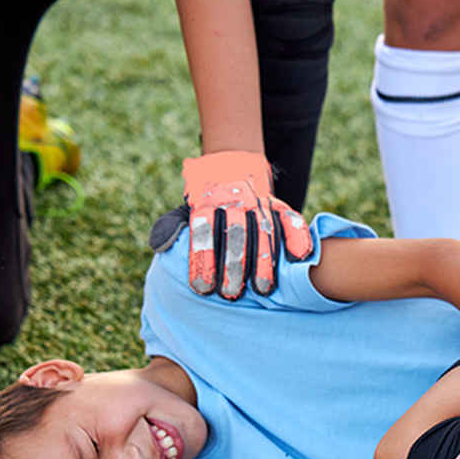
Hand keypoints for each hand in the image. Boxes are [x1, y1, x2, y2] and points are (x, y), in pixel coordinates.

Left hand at [181, 151, 311, 299]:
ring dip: (264, 261)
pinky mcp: (278, 205)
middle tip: (231, 293)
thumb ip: (172, 227)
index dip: (203, 259)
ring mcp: (259, 202)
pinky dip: (298, 237)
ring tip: (263, 290)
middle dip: (234, 265)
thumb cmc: (206, 203)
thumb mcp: (186, 208)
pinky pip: (290, 219)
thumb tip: (160, 245)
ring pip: (263, 230)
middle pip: (235, 233)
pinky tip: (300, 259)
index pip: (204, 230)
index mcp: (207, 202)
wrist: (231, 165)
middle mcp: (234, 200)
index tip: (203, 288)